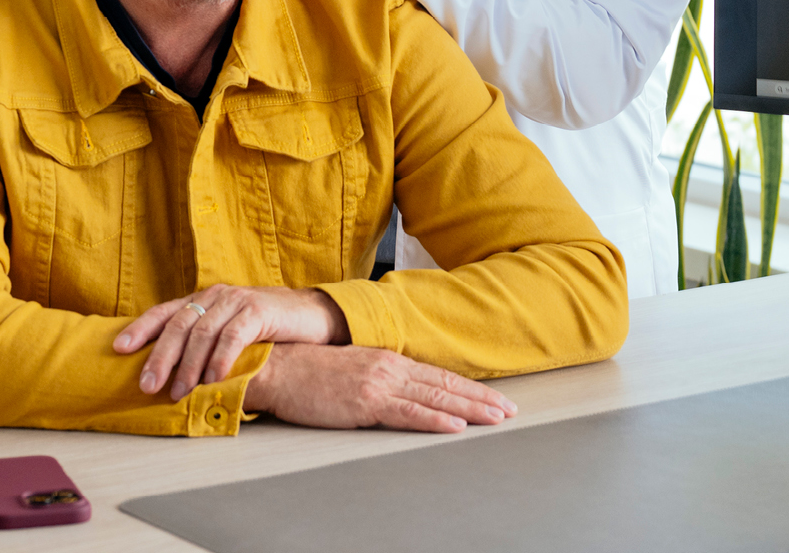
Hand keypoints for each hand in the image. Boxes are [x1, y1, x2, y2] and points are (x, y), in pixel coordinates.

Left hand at [113, 285, 349, 402]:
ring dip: (188, 366)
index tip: (118, 349)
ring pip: (203, 333)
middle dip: (160, 357)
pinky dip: (220, 359)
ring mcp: (238, 301)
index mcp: (205, 299)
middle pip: (179, 325)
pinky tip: (213, 379)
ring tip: (179, 392)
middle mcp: (217, 296)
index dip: (140, 329)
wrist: (312, 315)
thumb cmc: (267, 329)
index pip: (165, 312)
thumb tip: (169, 376)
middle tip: (147, 385)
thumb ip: (204, 343)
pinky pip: (233, 336)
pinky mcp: (259, 311)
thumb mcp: (230, 330)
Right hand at [246, 343, 516, 432]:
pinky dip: (435, 420)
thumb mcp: (353, 369)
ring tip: (496, 419)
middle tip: (510, 411)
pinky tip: (455, 427)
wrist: (278, 366)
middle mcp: (391, 368)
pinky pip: (408, 413)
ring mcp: (380, 384)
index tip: (494, 399)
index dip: (470, 389)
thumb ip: (379, 377)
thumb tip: (403, 390)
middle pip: (446, 386)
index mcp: (389, 360)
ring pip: (435, 399)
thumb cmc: (308, 371)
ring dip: (470, 410)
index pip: (439, 376)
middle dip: (481, 399)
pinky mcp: (366, 402)